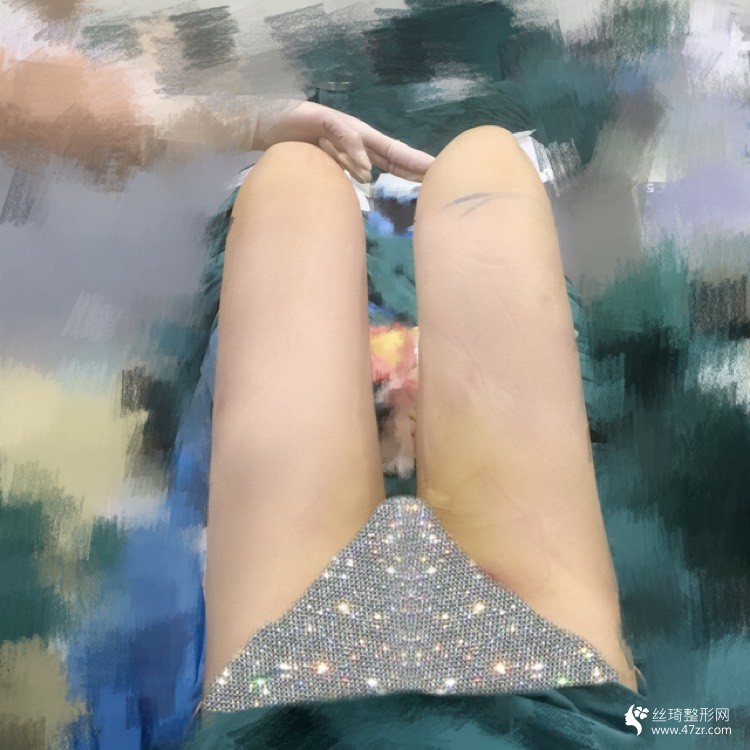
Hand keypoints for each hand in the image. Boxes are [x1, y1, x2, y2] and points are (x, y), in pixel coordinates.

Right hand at [254, 99, 433, 181]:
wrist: (264, 125)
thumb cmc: (295, 147)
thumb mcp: (324, 165)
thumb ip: (345, 172)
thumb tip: (368, 180)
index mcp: (357, 147)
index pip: (391, 159)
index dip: (412, 168)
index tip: (435, 179)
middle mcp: (355, 135)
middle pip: (392, 150)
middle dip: (416, 162)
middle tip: (441, 172)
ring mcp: (341, 125)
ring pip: (375, 143)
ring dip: (397, 160)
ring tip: (419, 173)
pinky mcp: (323, 119)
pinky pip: (345, 136)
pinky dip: (355, 152)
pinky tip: (365, 170)